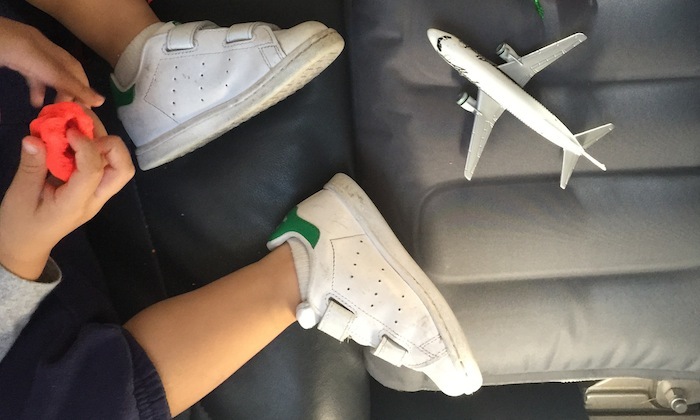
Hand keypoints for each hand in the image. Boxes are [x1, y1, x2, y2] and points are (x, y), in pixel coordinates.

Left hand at [0, 17, 103, 107]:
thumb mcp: (0, 62)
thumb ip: (29, 85)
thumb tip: (38, 105)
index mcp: (28, 48)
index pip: (61, 71)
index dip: (81, 89)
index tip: (97, 105)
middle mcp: (32, 43)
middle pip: (66, 64)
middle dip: (78, 87)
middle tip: (78, 111)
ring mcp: (24, 44)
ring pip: (54, 65)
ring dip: (62, 86)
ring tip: (60, 109)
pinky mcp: (15, 48)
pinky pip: (37, 65)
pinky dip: (43, 83)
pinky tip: (37, 101)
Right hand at [0, 111, 133, 279]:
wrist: (25, 246)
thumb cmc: (20, 225)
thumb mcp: (20, 195)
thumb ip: (31, 167)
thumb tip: (34, 138)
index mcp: (76, 204)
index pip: (94, 171)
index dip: (85, 145)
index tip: (66, 130)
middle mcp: (95, 199)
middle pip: (122, 169)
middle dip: (109, 143)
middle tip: (82, 126)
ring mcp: (97, 194)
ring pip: (117, 165)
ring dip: (102, 140)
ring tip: (79, 120)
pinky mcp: (92, 189)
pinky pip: (103, 165)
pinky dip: (93, 146)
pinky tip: (74, 133)